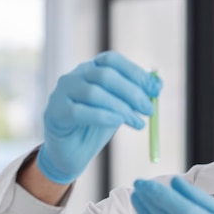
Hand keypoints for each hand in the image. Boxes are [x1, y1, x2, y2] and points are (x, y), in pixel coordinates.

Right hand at [37, 51, 160, 183]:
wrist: (72, 153)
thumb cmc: (97, 126)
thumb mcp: (121, 107)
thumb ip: (136, 95)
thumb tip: (158, 84)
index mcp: (90, 69)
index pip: (112, 60)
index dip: (135, 73)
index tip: (154, 90)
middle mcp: (74, 76)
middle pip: (105, 75)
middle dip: (132, 92)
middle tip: (149, 110)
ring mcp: (62, 93)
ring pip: (93, 93)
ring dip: (121, 108)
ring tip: (138, 123)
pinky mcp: (55, 113)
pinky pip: (79, 112)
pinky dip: (103, 116)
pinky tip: (118, 122)